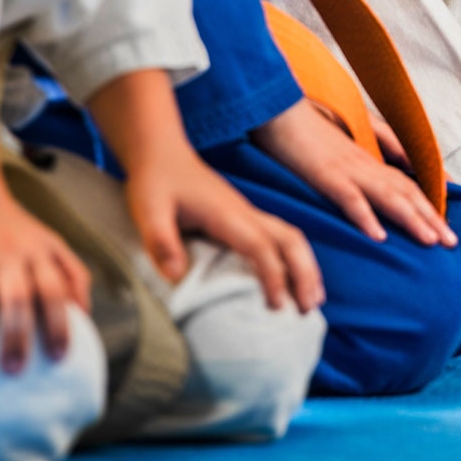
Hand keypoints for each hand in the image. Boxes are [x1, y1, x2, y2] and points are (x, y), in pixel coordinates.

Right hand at [0, 178, 90, 376]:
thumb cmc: (11, 224)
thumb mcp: (50, 241)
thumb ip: (71, 272)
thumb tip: (86, 311)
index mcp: (38, 255)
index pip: (55, 291)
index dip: (59, 324)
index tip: (59, 357)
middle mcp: (9, 257)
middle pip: (17, 300)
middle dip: (17, 337)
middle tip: (13, 371)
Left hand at [124, 144, 323, 313]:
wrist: (161, 151)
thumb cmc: (155, 180)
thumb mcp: (148, 210)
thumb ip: (161, 242)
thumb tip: (175, 278)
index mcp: (227, 214)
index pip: (261, 247)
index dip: (273, 276)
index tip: (275, 306)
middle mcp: (245, 213)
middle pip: (291, 240)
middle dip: (305, 274)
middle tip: (308, 309)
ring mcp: (248, 213)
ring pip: (291, 238)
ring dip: (306, 267)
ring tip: (312, 301)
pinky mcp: (245, 217)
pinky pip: (280, 238)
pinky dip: (295, 260)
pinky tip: (294, 280)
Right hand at [253, 99, 456, 246]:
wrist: (274, 108)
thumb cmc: (300, 128)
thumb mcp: (333, 147)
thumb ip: (354, 161)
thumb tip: (369, 188)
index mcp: (365, 160)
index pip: (404, 182)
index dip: (426, 202)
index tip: (444, 223)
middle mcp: (363, 164)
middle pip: (405, 192)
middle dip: (430, 218)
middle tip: (451, 242)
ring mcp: (346, 168)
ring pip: (388, 195)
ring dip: (412, 219)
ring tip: (431, 242)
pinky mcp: (325, 173)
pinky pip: (349, 197)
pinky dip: (366, 216)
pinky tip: (379, 236)